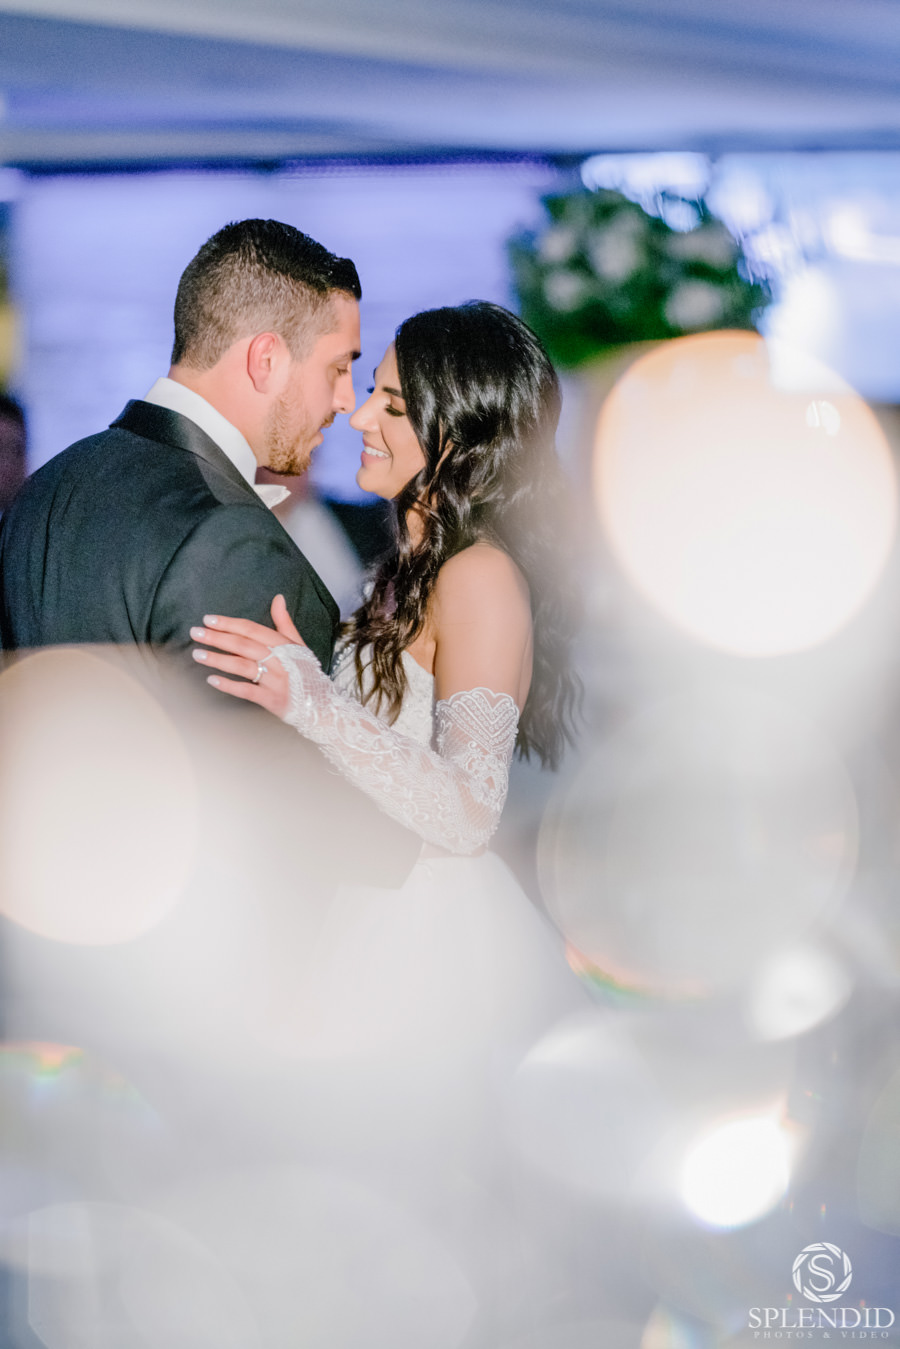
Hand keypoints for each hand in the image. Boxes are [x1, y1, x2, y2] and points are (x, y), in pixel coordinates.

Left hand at [190, 594, 306, 717]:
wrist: (323, 704)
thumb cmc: (306, 672)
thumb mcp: (298, 645)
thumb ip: (284, 622)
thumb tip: (278, 598)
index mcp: (283, 645)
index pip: (251, 630)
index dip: (229, 623)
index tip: (208, 619)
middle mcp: (279, 660)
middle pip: (243, 646)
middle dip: (217, 638)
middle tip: (195, 632)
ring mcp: (275, 680)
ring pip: (243, 666)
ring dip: (218, 660)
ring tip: (197, 654)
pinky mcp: (272, 700)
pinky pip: (247, 691)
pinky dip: (229, 685)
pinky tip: (212, 680)